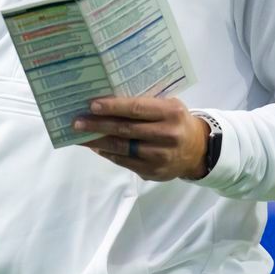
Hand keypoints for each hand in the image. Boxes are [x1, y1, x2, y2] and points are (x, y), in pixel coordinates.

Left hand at [72, 96, 209, 180]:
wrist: (197, 150)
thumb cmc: (176, 120)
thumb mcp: (169, 105)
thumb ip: (146, 103)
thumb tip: (108, 100)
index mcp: (171, 113)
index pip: (137, 108)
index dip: (113, 107)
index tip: (92, 105)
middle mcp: (168, 135)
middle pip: (126, 129)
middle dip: (99, 125)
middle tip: (77, 122)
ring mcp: (161, 156)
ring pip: (123, 148)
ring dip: (98, 141)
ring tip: (81, 135)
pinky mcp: (154, 172)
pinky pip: (125, 162)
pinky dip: (108, 153)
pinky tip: (96, 146)